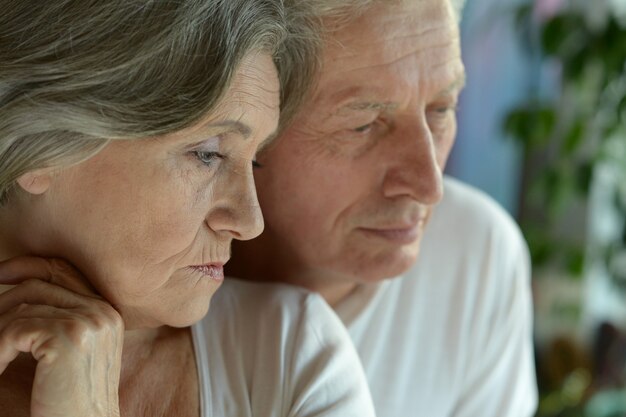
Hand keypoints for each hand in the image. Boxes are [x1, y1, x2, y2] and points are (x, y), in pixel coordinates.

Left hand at [0, 256, 122, 416]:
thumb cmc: (67, 403)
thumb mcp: (63, 354)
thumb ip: (50, 321)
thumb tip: (12, 291)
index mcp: (107, 312)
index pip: (63, 271)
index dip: (27, 266)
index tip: (0, 274)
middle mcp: (103, 311)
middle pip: (39, 284)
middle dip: (2, 300)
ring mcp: (89, 323)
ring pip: (22, 309)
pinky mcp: (69, 339)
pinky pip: (15, 331)